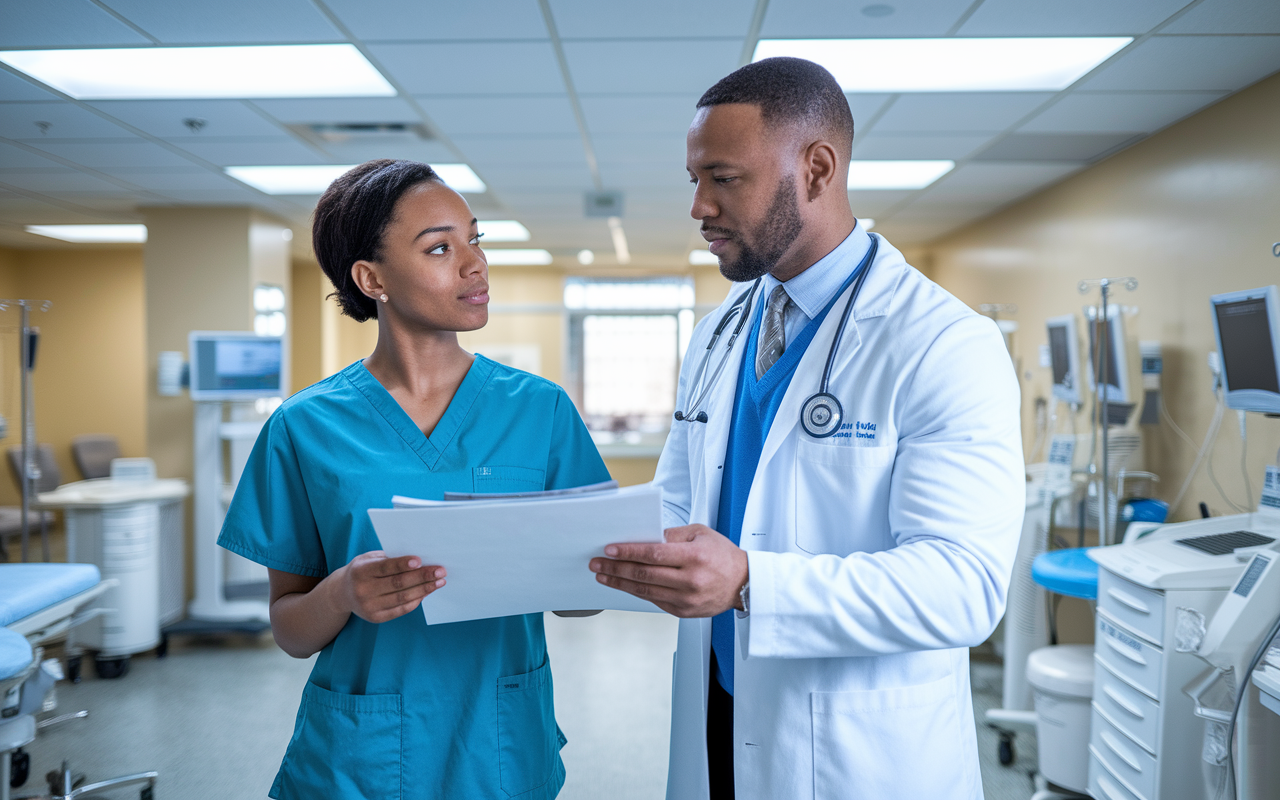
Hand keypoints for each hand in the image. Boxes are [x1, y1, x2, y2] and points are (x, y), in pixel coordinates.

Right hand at [337, 551, 445, 623]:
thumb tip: (419, 559)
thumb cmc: (362, 570)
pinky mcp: (375, 618)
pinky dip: (416, 600)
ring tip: (439, 582)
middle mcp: (363, 590)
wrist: (342, 593)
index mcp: (361, 571)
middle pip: (398, 584)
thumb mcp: (368, 559)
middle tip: (440, 571)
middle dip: (422, 577)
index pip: (385, 567)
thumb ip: (389, 558)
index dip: (403, 564)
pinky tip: (427, 592)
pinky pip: (401, 609)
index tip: (420, 560)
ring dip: (424, 589)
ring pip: (402, 598)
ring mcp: (369, 607)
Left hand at [589, 525, 747, 617]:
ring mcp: (686, 599)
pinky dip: (636, 592)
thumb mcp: (700, 534)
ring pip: (645, 591)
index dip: (629, 552)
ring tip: (603, 575)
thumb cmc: (723, 555)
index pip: (654, 554)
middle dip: (617, 568)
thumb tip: (643, 539)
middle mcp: (690, 580)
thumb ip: (672, 535)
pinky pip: (654, 600)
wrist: (744, 583)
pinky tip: (624, 585)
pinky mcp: (683, 611)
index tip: (610, 549)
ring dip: (620, 582)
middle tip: (597, 563)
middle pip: (645, 574)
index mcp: (695, 557)